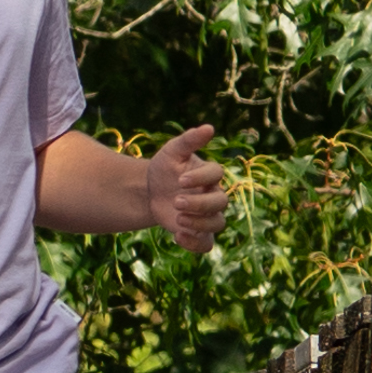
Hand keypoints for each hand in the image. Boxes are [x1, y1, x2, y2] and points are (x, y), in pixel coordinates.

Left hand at [136, 123, 232, 255]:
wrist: (151, 191)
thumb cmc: (166, 169)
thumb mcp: (172, 152)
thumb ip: (189, 140)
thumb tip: (209, 127)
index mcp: (209, 174)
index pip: (216, 174)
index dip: (200, 177)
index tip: (180, 179)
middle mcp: (213, 195)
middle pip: (220, 202)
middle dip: (199, 204)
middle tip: (176, 202)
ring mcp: (207, 216)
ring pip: (217, 224)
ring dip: (199, 224)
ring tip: (178, 220)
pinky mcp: (197, 232)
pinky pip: (206, 244)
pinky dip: (195, 244)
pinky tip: (177, 237)